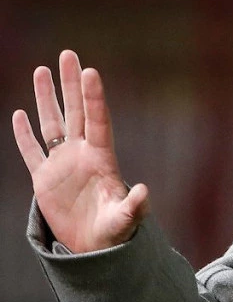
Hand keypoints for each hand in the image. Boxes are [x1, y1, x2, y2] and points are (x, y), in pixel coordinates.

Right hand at [12, 50, 148, 252]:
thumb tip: (143, 191)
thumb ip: (134, 206)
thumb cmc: (114, 233)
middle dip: (70, 83)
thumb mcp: (124, 220)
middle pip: (75, 111)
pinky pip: (31, 151)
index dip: (94, 96)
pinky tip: (19, 114)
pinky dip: (24, 134)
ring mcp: (62, 164)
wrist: (95, 247)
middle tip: (67, 54)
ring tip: (41, 71)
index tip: (90, 70)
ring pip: (52, 124)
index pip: (98, 120)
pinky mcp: (44, 179)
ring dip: (46, 98)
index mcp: (103, 159)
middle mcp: (82, 154)